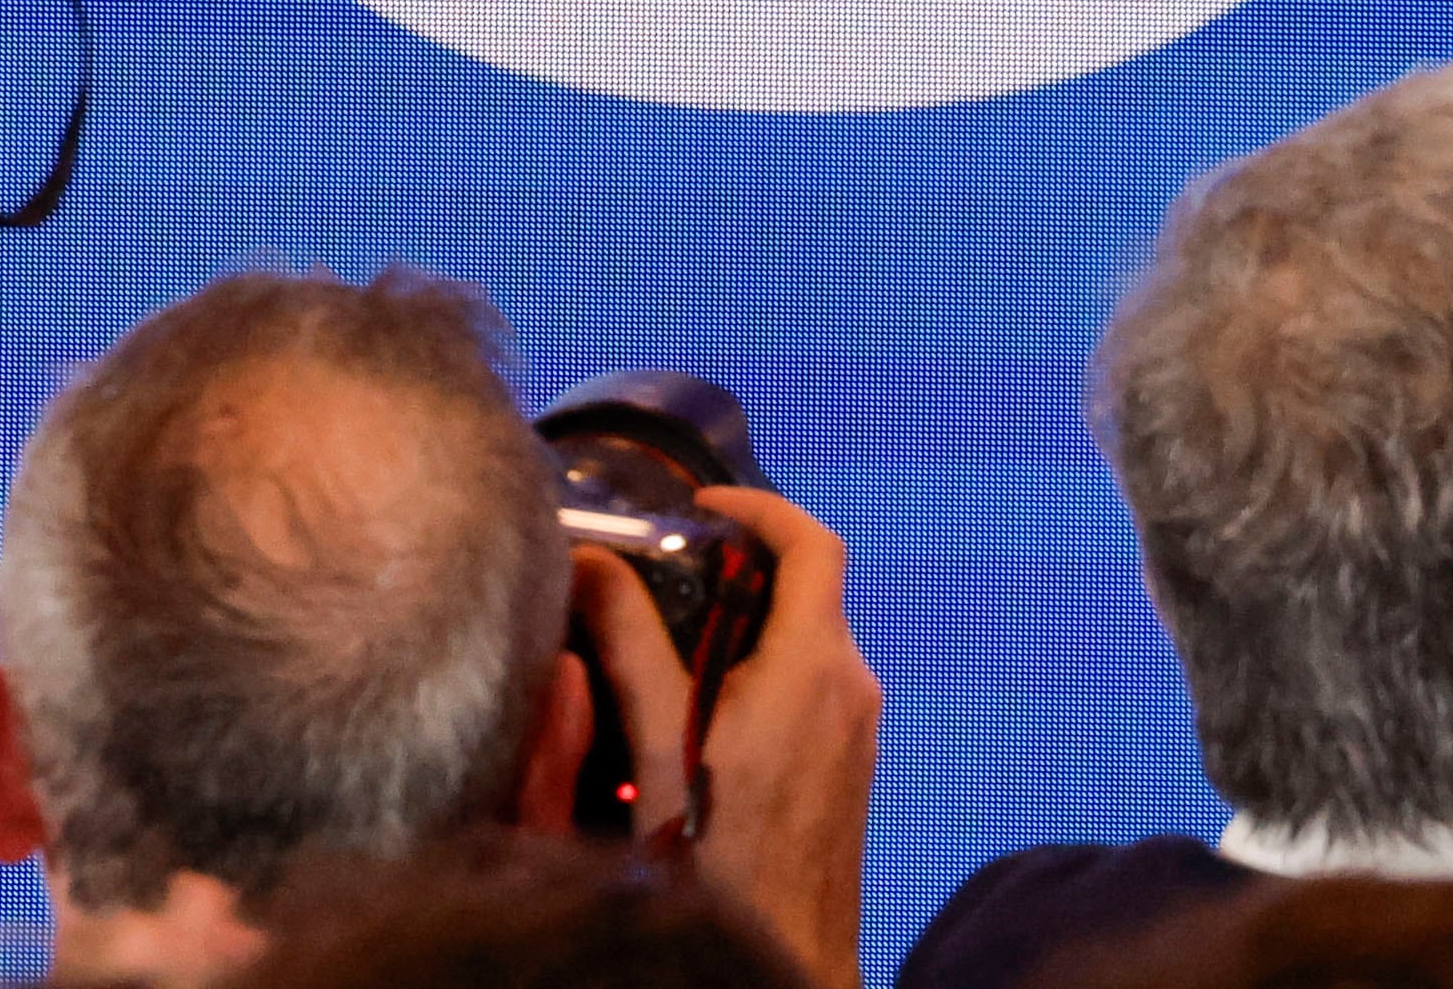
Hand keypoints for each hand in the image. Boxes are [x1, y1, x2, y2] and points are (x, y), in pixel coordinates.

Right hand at [572, 489, 880, 988]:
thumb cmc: (716, 866)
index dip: (760, 509)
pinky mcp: (852, 767)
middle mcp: (852, 687)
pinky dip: (761, 682)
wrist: (783, 959)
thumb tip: (592, 567)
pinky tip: (697, 727)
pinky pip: (812, 694)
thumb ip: (626, 652)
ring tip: (664, 662)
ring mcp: (859, 730)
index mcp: (814, 668)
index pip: (812, 544)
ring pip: (805, 648)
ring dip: (742, 637)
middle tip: (661, 586)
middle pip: (805, 593)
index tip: (703, 508)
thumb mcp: (653, 752)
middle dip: (734, 578)